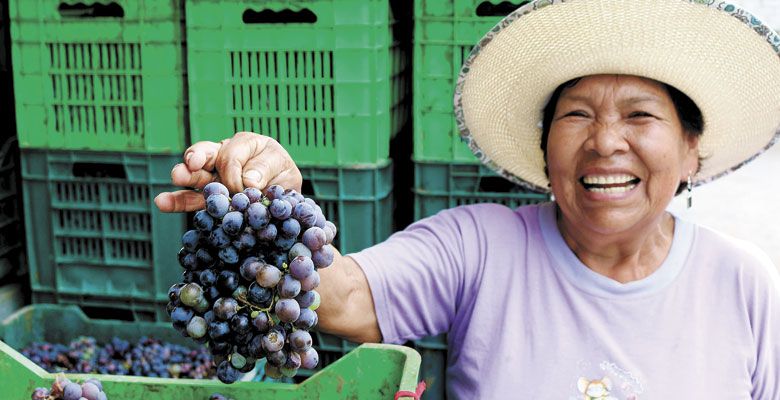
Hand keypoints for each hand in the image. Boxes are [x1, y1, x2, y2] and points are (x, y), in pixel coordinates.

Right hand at [154, 132, 302, 211]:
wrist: (285, 206)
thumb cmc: (285, 182)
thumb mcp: (285, 172)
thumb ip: (267, 170)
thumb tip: (247, 180)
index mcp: (248, 144)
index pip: (233, 154)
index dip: (234, 173)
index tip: (243, 189)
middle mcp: (227, 155)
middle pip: (208, 153)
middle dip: (199, 157)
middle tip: (193, 163)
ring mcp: (214, 176)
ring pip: (195, 172)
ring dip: (184, 174)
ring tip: (177, 177)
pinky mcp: (207, 197)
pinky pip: (189, 197)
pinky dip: (175, 200)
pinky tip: (162, 202)